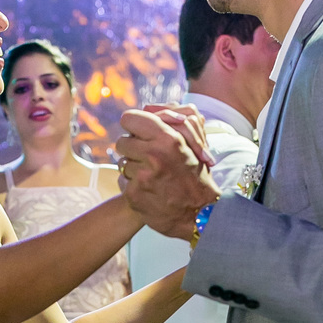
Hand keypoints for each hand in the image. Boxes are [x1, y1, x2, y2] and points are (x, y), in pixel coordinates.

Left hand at [115, 109, 219, 239]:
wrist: (200, 213)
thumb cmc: (196, 175)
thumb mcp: (191, 143)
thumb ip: (170, 123)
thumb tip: (147, 109)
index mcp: (169, 138)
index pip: (129, 118)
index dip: (133, 125)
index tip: (138, 132)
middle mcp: (154, 155)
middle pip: (122, 142)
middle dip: (132, 148)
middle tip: (146, 157)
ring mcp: (143, 177)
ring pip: (122, 162)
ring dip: (133, 168)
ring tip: (151, 176)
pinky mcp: (134, 195)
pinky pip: (122, 181)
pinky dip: (131, 185)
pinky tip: (147, 189)